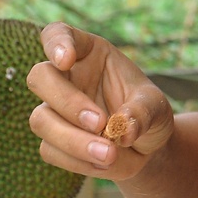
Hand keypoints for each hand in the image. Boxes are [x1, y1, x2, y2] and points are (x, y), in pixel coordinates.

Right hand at [26, 22, 174, 177]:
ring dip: (73, 140)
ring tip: (110, 154)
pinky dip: (78, 161)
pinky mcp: (52, 140)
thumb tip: (122, 130)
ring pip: (41, 120)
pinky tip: (104, 162)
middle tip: (101, 123)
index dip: (55, 42)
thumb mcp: (157, 106)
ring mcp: (53, 110)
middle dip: (67, 102)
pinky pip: (51, 150)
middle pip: (40, 77)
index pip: (58, 34)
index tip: (65, 59)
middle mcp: (65, 78)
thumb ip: (143, 112)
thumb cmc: (148, 113)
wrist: (145, 146)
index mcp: (88, 53)